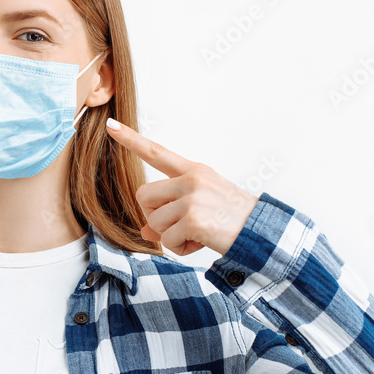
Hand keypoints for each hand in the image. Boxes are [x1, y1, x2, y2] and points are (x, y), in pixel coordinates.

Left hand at [105, 119, 258, 256]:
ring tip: (197, 234)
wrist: (262, 233)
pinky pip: (168, 240)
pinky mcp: (194, 219)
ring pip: (154, 222)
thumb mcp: (201, 209)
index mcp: (194, 171)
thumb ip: (171, 214)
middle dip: (153, 215)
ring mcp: (192, 198)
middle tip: (178, 225)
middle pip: (143, 196)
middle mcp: (191, 179)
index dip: (131, 140)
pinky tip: (201, 243)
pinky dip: (181, 248)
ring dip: (171, 236)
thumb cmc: (233, 219)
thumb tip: (146, 231)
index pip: (157, 152)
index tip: (111, 125)